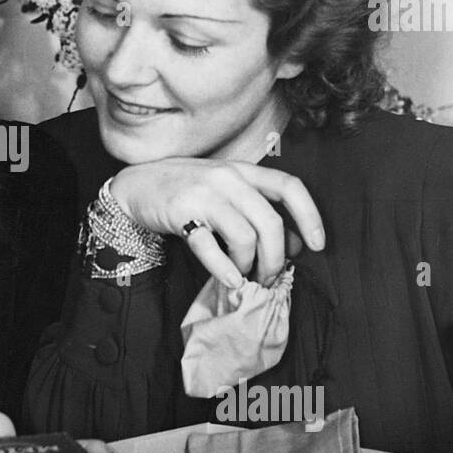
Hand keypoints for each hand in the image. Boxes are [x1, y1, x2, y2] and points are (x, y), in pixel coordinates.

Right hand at [110, 159, 324, 288]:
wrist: (135, 184)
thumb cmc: (186, 190)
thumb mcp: (226, 194)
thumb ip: (258, 213)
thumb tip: (294, 244)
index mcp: (243, 171)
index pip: (289, 187)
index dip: (310, 216)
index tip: (317, 245)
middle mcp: (227, 178)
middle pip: (270, 223)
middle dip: (275, 259)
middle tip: (269, 277)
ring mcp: (204, 194)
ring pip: (245, 237)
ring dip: (249, 266)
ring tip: (242, 276)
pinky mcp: (180, 213)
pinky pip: (209, 247)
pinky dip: (224, 269)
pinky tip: (229, 281)